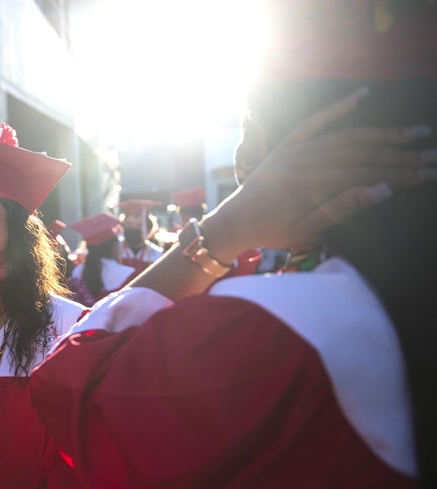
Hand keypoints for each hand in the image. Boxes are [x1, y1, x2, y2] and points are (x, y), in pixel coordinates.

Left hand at [204, 86, 435, 260]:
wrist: (233, 222)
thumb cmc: (270, 232)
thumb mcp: (307, 230)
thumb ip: (343, 208)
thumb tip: (384, 189)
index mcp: (313, 184)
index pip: (369, 174)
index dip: (401, 173)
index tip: (428, 173)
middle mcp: (307, 160)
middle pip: (364, 153)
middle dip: (401, 154)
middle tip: (432, 155)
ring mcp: (296, 150)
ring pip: (348, 137)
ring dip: (383, 134)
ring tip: (414, 133)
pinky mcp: (287, 145)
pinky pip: (316, 122)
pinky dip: (339, 107)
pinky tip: (362, 95)